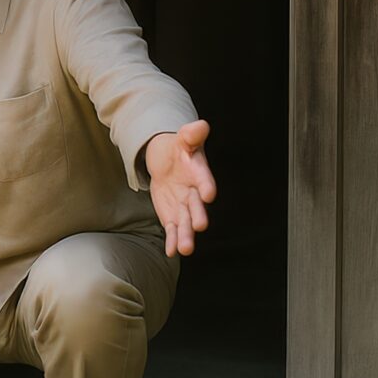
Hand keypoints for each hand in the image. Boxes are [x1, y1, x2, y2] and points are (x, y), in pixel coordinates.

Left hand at [145, 121, 216, 257]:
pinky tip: (171, 251)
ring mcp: (184, 206)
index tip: (209, 194)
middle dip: (198, 215)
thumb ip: (191, 134)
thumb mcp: (182, 139)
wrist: (168, 161)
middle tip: (200, 226)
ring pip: (185, 222)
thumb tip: (201, 125)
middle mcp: (193, 192)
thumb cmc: (179, 150)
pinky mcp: (173, 215)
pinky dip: (171, 240)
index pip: (204, 178)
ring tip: (185, 249)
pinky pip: (172, 229)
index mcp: (198, 172)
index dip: (206, 185)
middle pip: (196, 205)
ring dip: (185, 235)